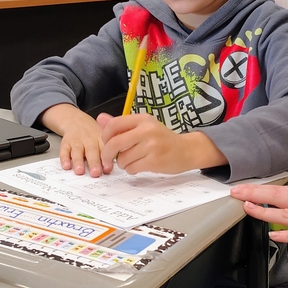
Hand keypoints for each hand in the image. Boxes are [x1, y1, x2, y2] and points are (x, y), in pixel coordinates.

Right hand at [40, 103, 113, 176]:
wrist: (76, 121)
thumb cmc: (92, 135)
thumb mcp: (103, 138)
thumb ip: (107, 152)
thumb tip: (110, 169)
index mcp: (101, 139)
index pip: (104, 149)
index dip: (106, 159)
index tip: (107, 169)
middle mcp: (89, 140)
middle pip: (92, 151)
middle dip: (94, 162)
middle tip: (95, 173)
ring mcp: (76, 141)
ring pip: (77, 151)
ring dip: (78, 161)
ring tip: (80, 171)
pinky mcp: (65, 143)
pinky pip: (64, 150)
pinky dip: (64, 158)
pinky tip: (66, 166)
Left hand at [98, 113, 225, 173]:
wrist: (186, 150)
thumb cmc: (163, 139)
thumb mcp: (144, 126)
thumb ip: (122, 124)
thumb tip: (100, 118)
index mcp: (143, 119)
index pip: (114, 125)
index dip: (105, 136)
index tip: (106, 143)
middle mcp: (147, 130)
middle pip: (115, 143)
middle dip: (107, 154)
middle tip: (108, 159)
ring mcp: (152, 146)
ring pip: (122, 158)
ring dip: (122, 163)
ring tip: (132, 161)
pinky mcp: (155, 161)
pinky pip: (132, 168)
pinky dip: (131, 169)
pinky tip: (139, 166)